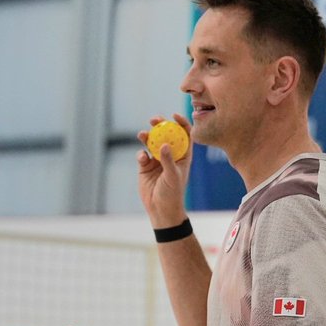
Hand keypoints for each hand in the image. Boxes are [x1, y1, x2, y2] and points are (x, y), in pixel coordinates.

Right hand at [137, 112, 192, 228]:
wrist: (160, 209)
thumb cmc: (172, 194)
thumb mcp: (173, 177)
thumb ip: (168, 160)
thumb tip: (165, 144)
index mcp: (183, 156)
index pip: (185, 135)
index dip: (181, 123)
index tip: (174, 115)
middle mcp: (170, 155)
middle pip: (166, 134)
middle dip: (160, 125)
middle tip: (154, 119)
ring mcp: (157, 160)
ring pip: (152, 142)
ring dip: (147, 135)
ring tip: (142, 134)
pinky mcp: (145, 166)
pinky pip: (142, 154)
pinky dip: (140, 154)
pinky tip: (142, 158)